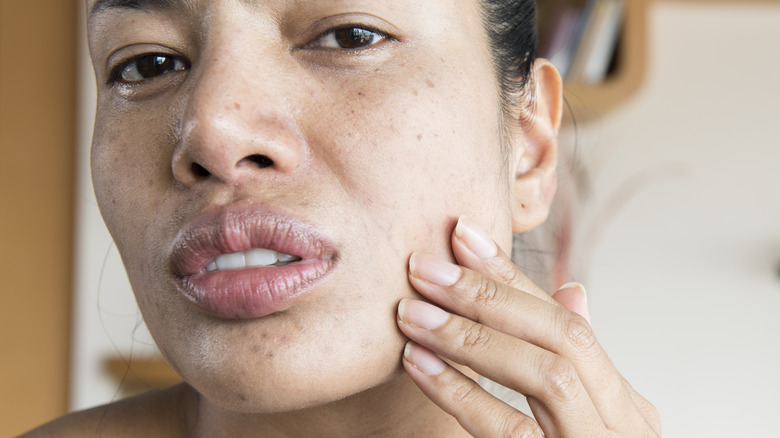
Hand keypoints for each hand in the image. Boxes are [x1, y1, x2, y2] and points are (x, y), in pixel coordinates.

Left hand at [396, 216, 660, 436]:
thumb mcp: (595, 420)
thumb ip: (579, 362)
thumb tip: (572, 290)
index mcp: (624, 405)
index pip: (563, 321)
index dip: (510, 275)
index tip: (461, 236)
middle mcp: (622, 424)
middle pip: (558, 338)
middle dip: (488, 295)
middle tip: (423, 267)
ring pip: (542, 376)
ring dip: (470, 335)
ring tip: (411, 310)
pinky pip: (508, 434)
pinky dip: (461, 393)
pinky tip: (419, 364)